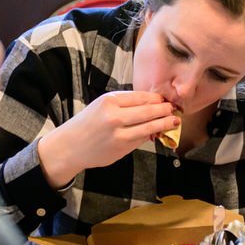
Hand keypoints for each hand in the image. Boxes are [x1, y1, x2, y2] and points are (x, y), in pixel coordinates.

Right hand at [37, 90, 176, 187]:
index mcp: (110, 101)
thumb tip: (150, 103)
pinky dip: (153, 134)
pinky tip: (160, 132)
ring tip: (175, 121)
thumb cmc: (87, 124)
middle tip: (175, 108)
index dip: (157, 98)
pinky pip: (142, 138)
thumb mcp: (101, 105)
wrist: (70, 146)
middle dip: (165, 109)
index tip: (166, 98)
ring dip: (165, 123)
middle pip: (148, 110)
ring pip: (149, 126)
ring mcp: (119, 133)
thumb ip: (124, 104)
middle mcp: (115, 116)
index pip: (141, 97)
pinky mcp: (122, 148)